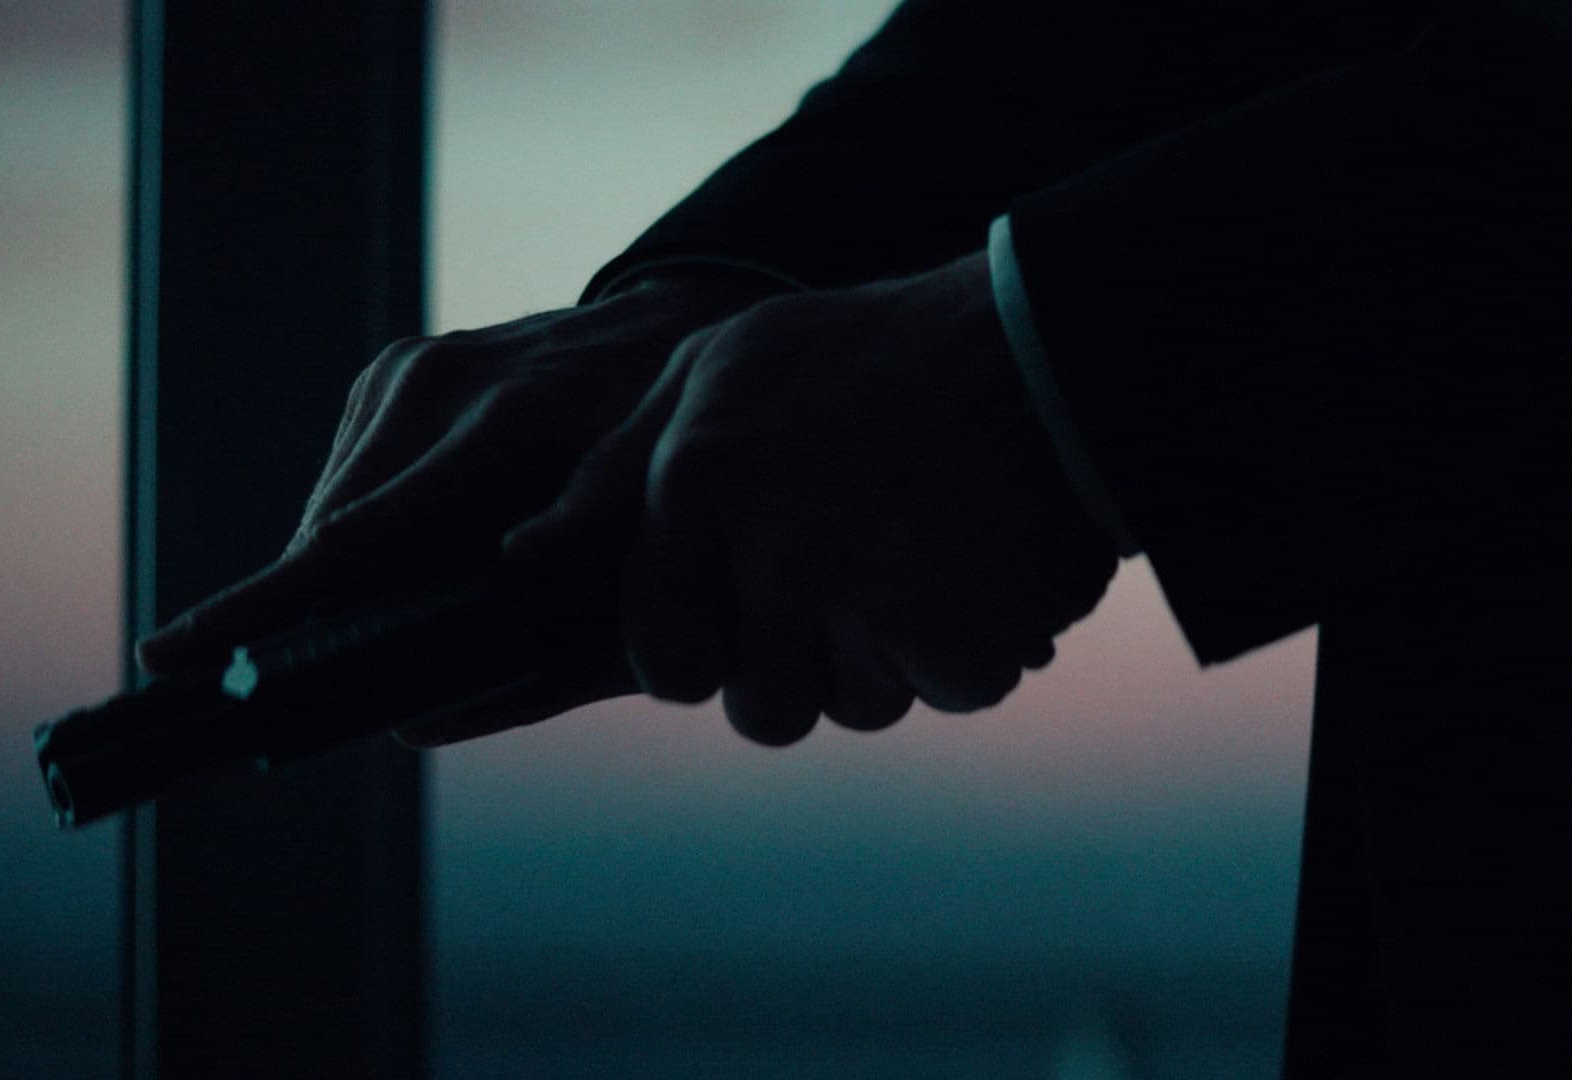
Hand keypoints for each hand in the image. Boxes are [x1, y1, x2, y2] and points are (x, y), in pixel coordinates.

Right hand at [135, 270, 789, 741]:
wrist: (688, 324)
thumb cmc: (678, 461)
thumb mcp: (641, 554)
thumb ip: (550, 647)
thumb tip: (416, 723)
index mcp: (508, 425)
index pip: (359, 539)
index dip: (267, 609)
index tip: (176, 656)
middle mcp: (441, 383)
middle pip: (329, 531)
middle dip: (291, 614)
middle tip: (238, 679)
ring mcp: (409, 370)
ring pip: (334, 509)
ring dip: (340, 578)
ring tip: (356, 630)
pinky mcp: (397, 371)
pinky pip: (354, 478)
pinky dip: (367, 532)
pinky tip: (406, 564)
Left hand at [505, 250, 1119, 744]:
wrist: (1047, 335)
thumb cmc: (870, 350)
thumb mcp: (721, 366)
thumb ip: (617, 465)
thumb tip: (525, 552)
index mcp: (700, 484)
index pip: (666, 659)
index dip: (708, 650)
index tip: (752, 612)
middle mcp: (772, 549)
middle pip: (763, 709)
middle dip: (804, 668)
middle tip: (856, 584)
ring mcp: (867, 597)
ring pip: (859, 707)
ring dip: (894, 655)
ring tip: (925, 552)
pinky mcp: (958, 633)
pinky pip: (952, 692)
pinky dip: (975, 646)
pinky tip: (982, 564)